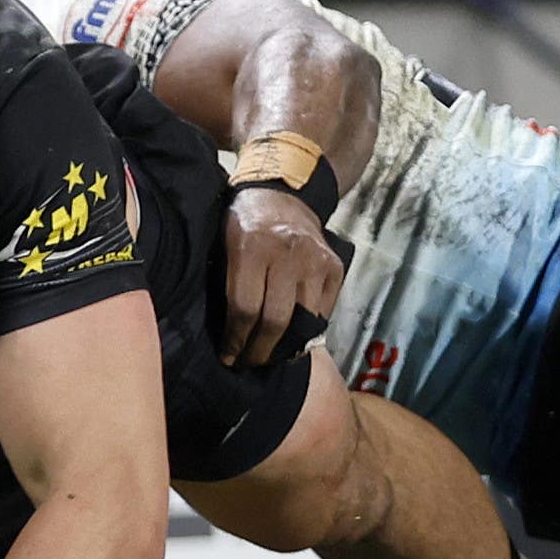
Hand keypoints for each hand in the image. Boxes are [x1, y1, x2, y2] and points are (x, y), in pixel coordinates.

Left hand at [220, 186, 344, 365]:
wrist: (282, 194)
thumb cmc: (245, 224)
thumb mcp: (225, 245)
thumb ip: (228, 285)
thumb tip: (228, 337)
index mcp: (252, 247)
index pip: (244, 308)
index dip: (235, 340)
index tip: (229, 357)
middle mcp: (287, 254)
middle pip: (275, 320)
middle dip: (259, 351)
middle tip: (248, 363)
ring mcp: (315, 260)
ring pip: (303, 320)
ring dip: (285, 346)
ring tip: (269, 356)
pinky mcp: (334, 267)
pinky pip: (323, 311)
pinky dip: (308, 330)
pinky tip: (292, 339)